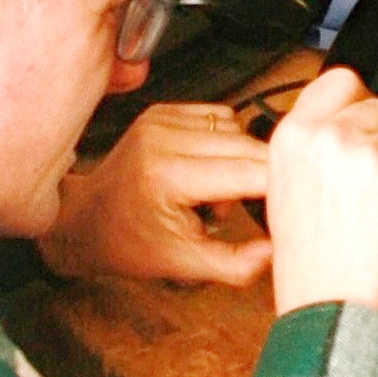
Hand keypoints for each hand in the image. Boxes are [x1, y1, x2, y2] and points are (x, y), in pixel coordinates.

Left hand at [43, 104, 271, 285]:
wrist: (86, 220)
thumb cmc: (130, 243)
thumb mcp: (185, 265)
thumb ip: (238, 264)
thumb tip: (279, 249)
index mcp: (169, 174)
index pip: (247, 171)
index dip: (278, 188)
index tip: (290, 207)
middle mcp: (164, 136)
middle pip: (247, 145)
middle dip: (261, 177)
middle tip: (250, 209)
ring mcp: (162, 118)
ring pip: (238, 128)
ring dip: (241, 159)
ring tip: (216, 194)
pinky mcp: (164, 110)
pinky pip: (219, 117)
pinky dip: (225, 143)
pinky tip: (206, 171)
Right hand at [267, 67, 377, 318]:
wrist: (332, 305)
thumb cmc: (309, 260)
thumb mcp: (284, 188)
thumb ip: (312, 146)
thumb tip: (341, 123)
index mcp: (296, 137)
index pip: (341, 81)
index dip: (356, 100)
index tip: (361, 118)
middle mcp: (332, 139)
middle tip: (366, 183)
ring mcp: (372, 158)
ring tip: (376, 209)